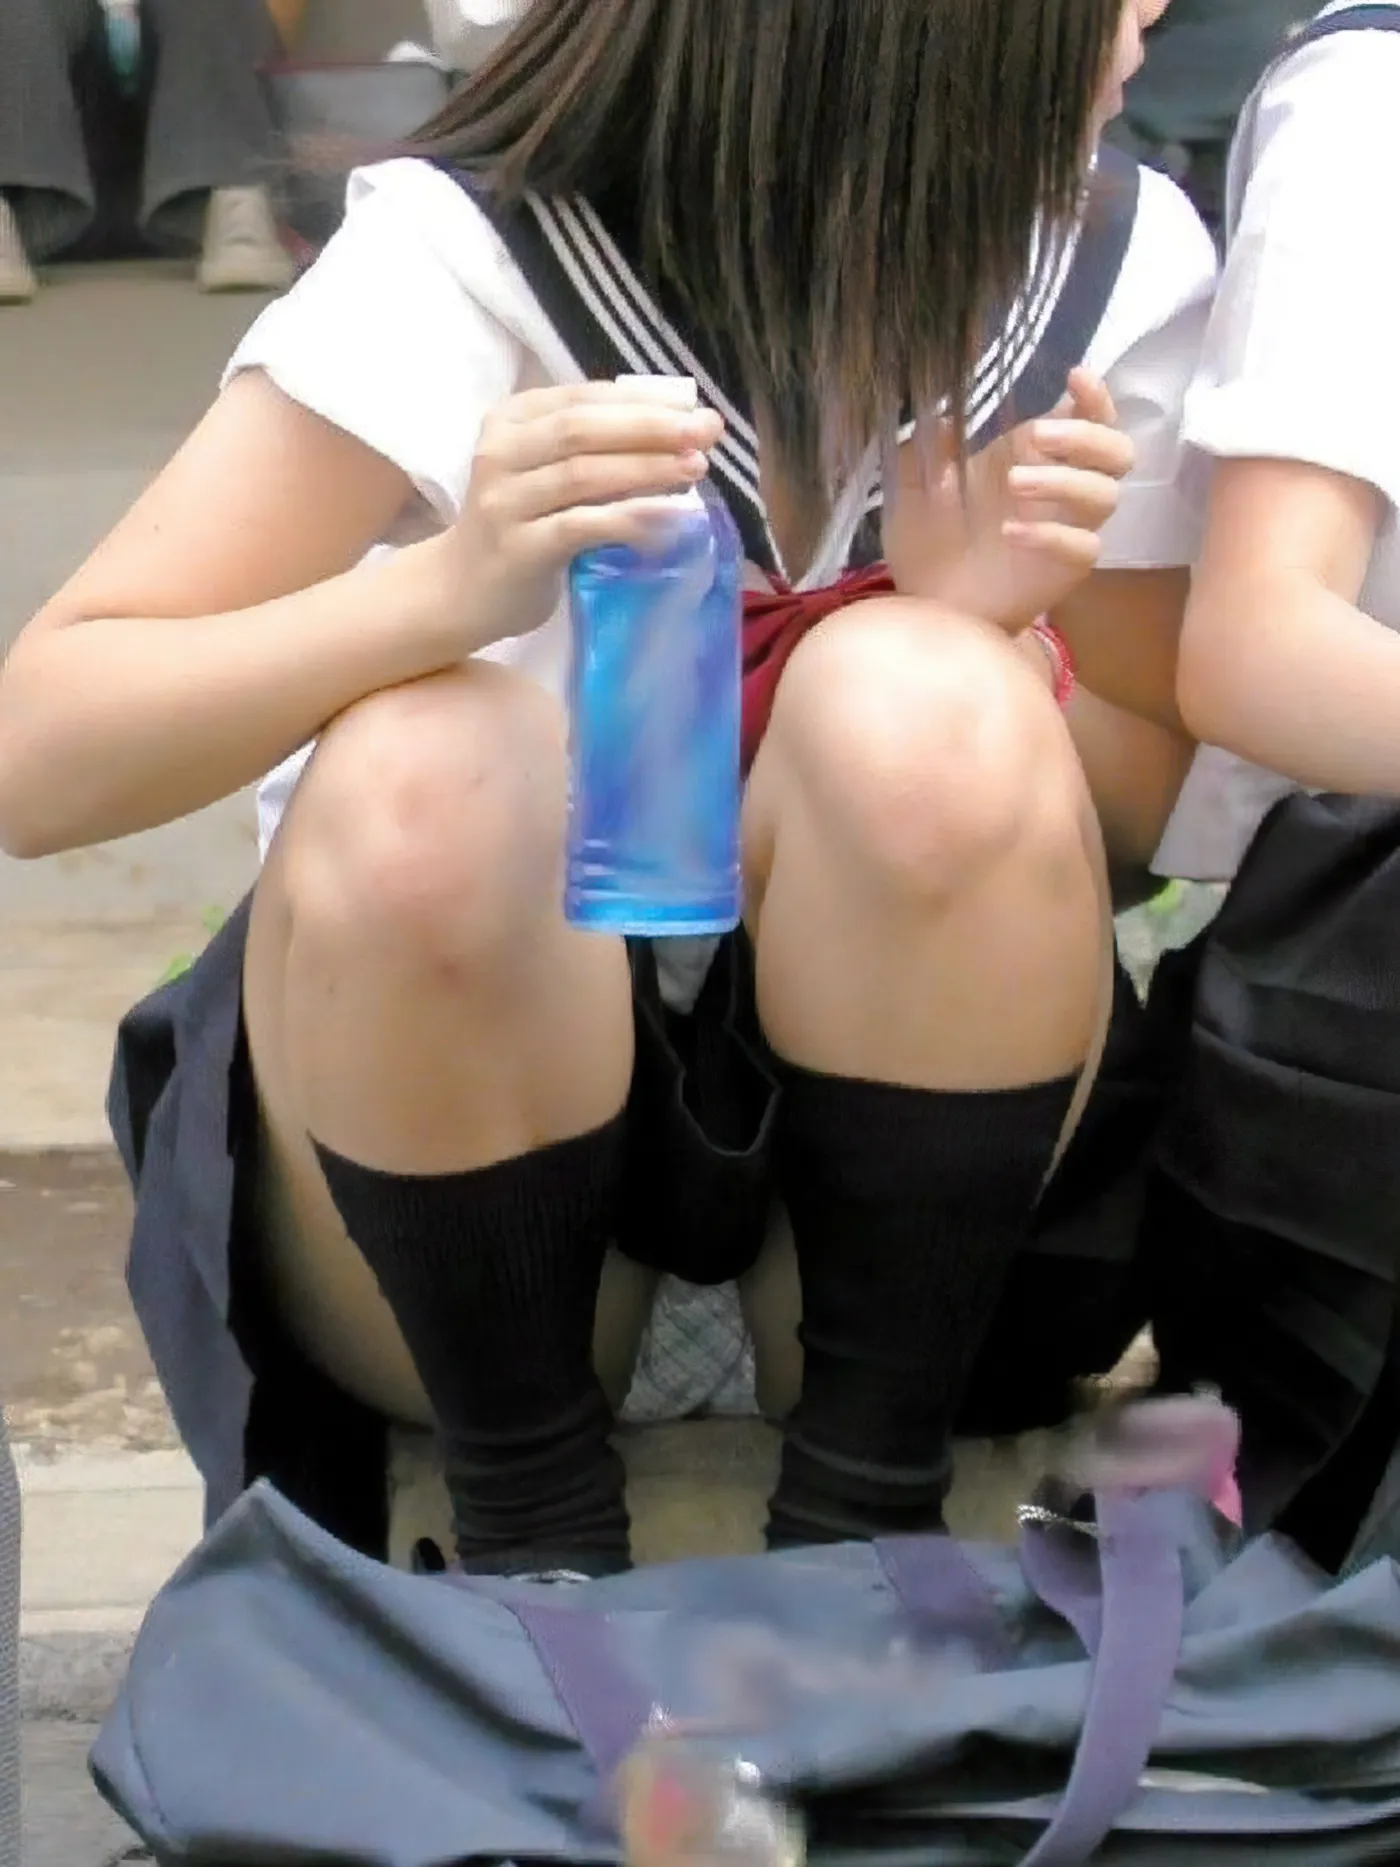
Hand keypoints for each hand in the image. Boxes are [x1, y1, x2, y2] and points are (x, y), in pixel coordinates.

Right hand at [429, 382, 724, 651]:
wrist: (461, 591)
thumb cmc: (519, 527)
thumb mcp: (547, 473)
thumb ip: (593, 449)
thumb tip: (676, 433)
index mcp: (511, 420)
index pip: (584, 398)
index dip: (642, 402)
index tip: (694, 410)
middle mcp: (501, 452)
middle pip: (583, 428)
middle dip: (651, 427)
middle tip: (705, 432)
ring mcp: (505, 501)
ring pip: (583, 473)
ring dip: (646, 468)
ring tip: (695, 468)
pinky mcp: (518, 548)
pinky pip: (580, 526)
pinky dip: (628, 519)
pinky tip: (668, 518)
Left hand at [882, 368, 1133, 629]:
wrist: (926, 604)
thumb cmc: (927, 542)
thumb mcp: (913, 490)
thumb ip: (926, 451)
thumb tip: (937, 414)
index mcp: (1034, 455)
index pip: (1089, 417)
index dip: (1095, 396)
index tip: (1076, 376)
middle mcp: (1062, 487)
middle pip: (1116, 451)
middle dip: (1086, 436)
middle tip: (1037, 436)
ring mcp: (1068, 528)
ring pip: (1104, 496)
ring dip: (1064, 481)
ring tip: (1013, 483)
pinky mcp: (1066, 569)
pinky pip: (1084, 547)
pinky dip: (1053, 534)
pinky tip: (1012, 532)